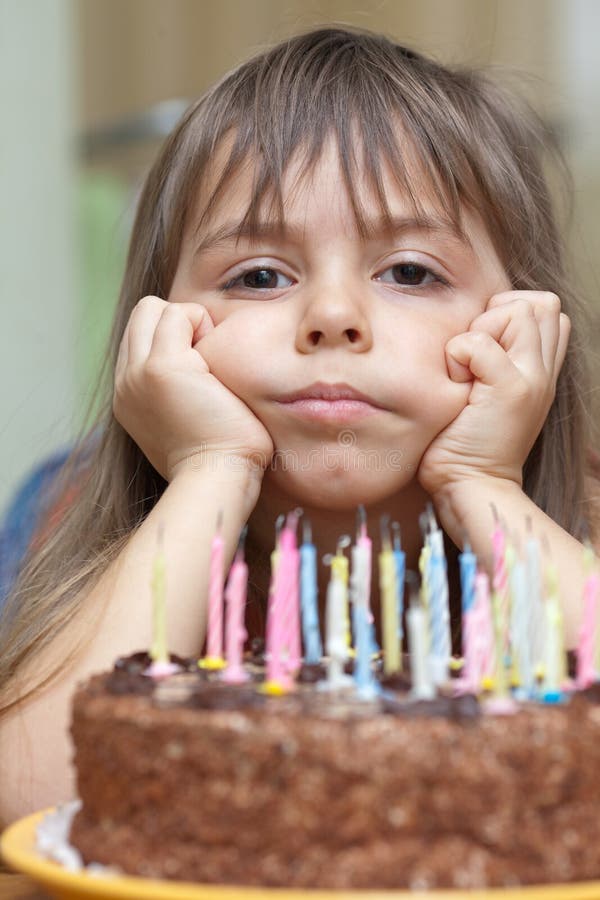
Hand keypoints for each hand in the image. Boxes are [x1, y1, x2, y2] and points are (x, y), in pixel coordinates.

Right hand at [113, 296, 273, 482]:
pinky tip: (217, 364)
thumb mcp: (187, 421)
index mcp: (129, 396)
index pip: (141, 336)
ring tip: (210, 364)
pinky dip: (203, 326)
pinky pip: (180, 314)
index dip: (175, 337)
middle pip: (142, 314)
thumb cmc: (221, 458)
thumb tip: (203, 372)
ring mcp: (137, 374)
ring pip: (155, 308)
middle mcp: (125, 383)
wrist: (217, 479)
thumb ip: (180, 392)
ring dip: (191, 323)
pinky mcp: (161, 368)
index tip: (202, 371)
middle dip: (178, 322)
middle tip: (207, 359)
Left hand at [417, 291, 569, 498]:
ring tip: (468, 373)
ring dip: (479, 333)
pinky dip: (457, 357)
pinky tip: (457, 387)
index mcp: (541, 370)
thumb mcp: (486, 391)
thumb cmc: (464, 441)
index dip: (507, 314)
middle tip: (475, 358)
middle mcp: (545, 372)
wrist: (471, 486)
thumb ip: (493, 357)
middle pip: (540, 302)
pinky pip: (478, 342)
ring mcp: (534, 379)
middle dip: (498, 314)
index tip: (481, 352)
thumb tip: (475, 323)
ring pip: (518, 311)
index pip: (543, 308)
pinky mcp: (511, 390)